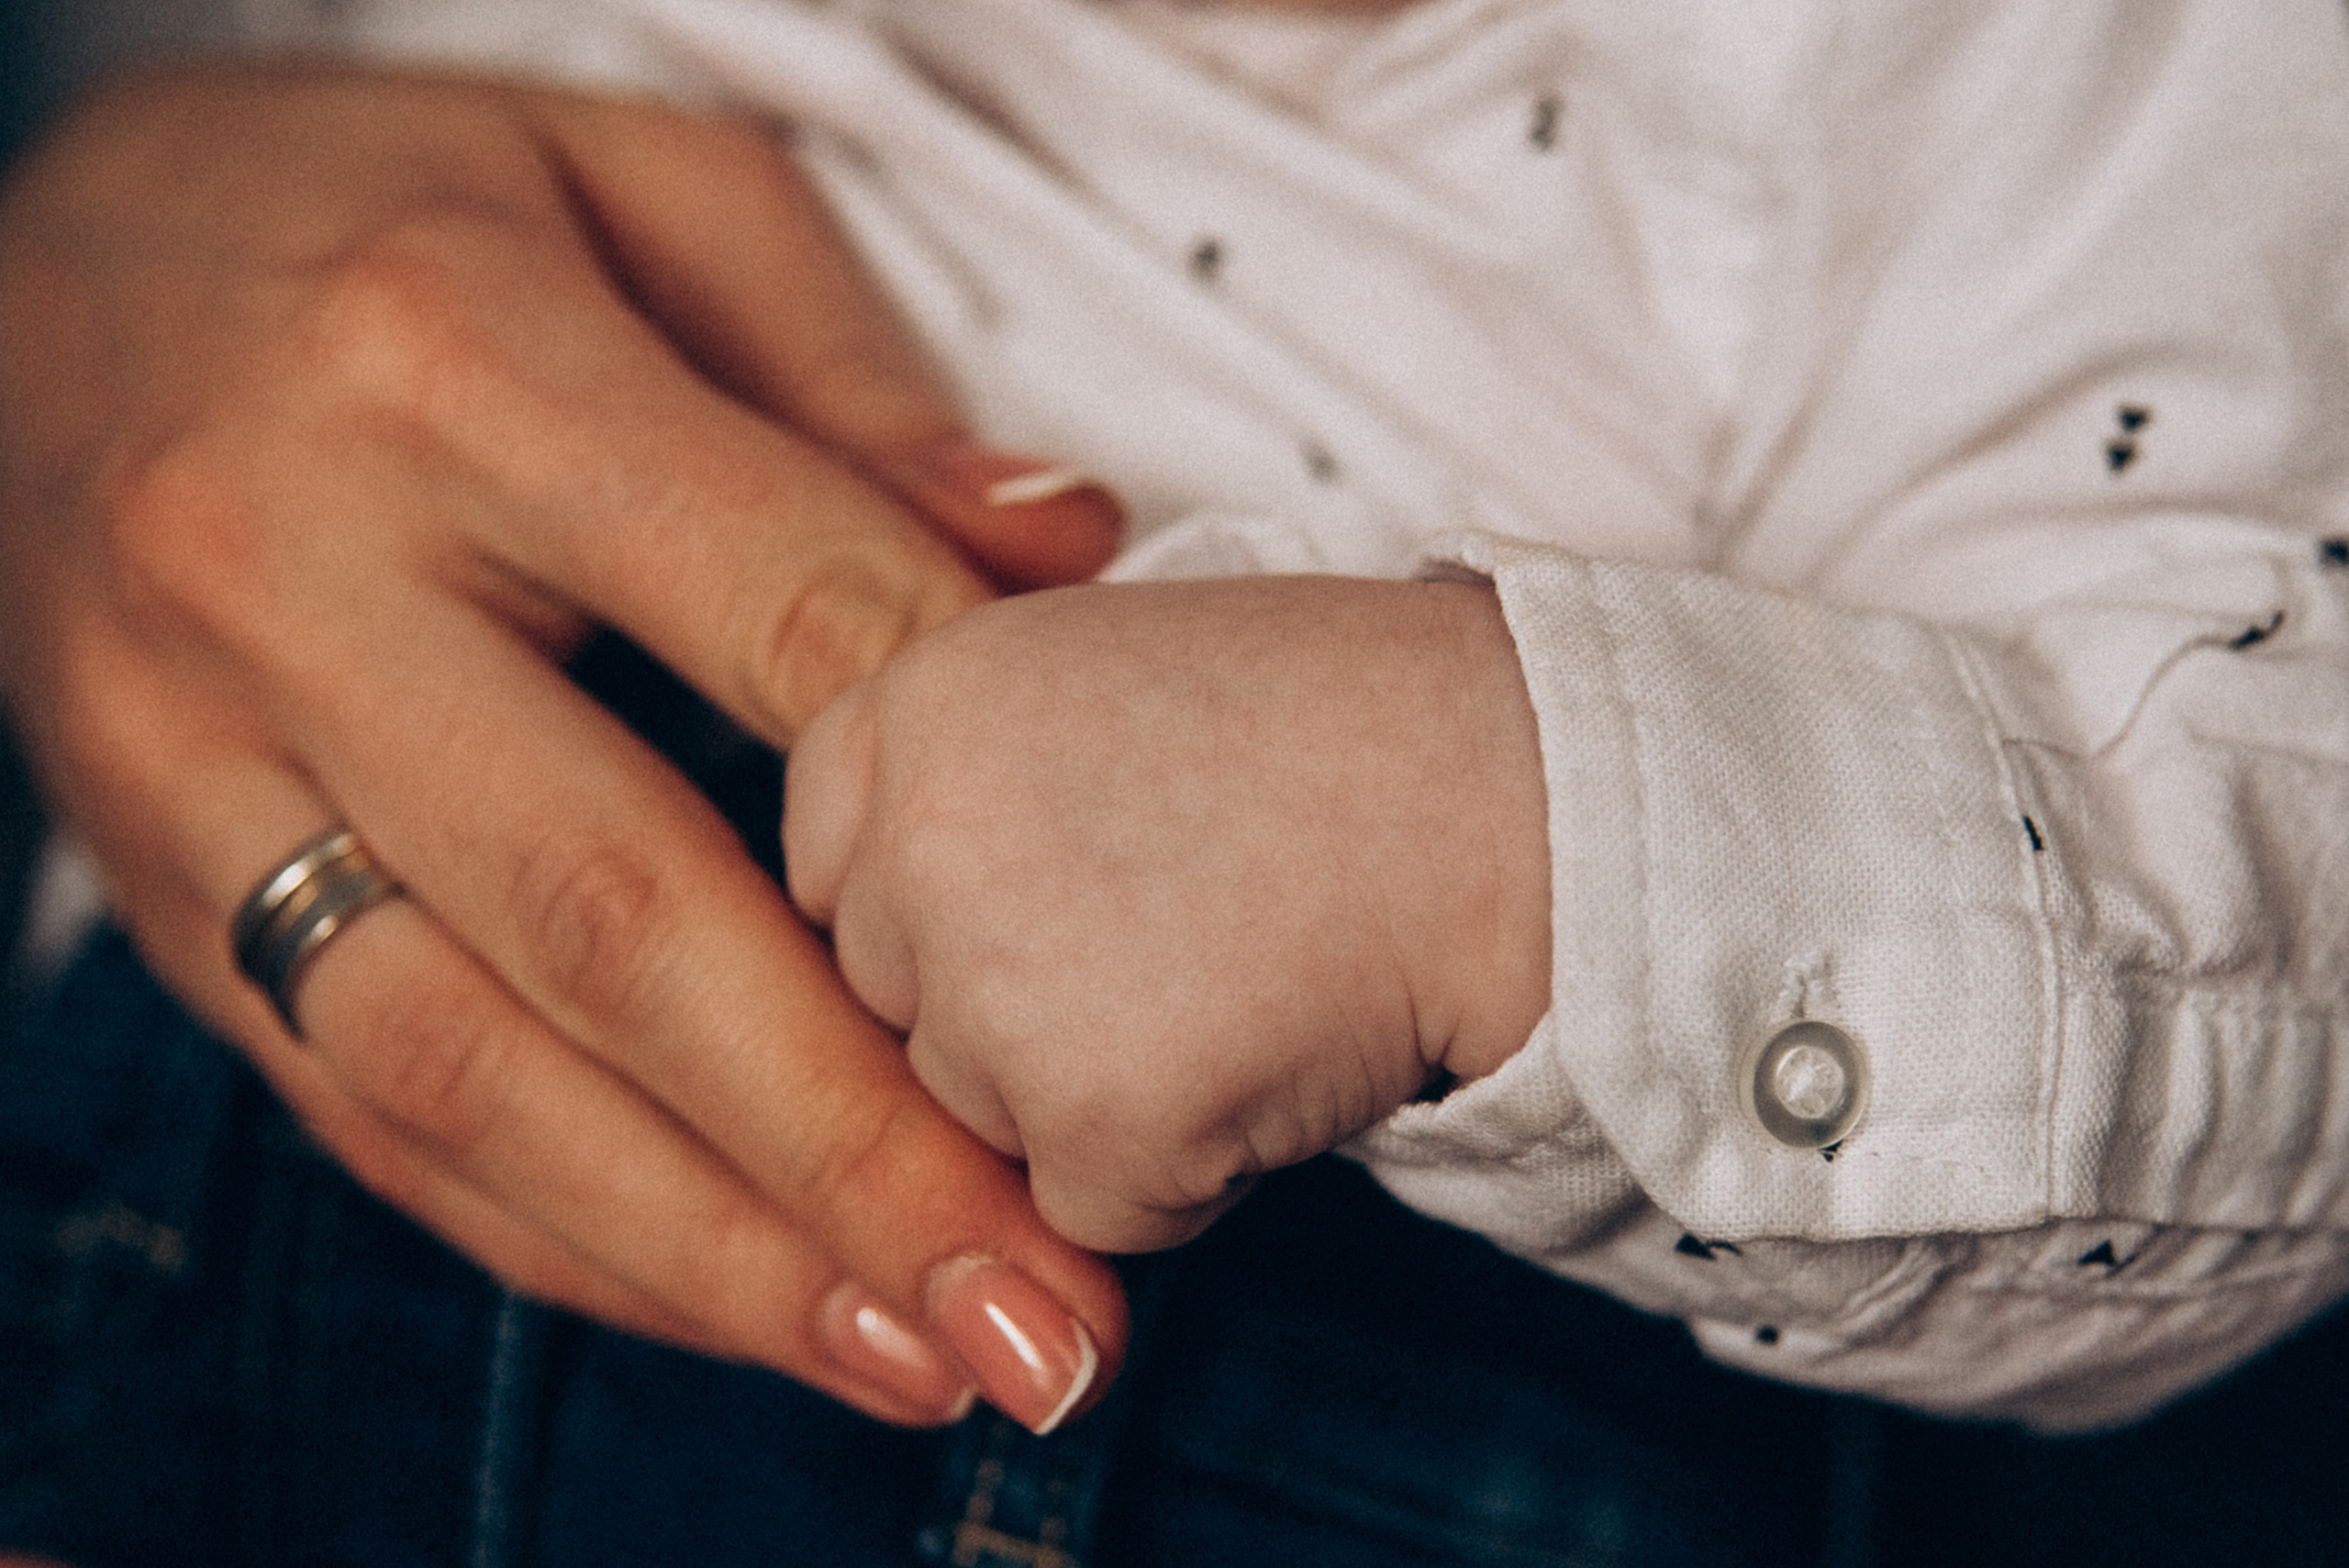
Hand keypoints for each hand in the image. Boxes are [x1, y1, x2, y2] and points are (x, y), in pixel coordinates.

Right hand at [0, 65, 1124, 1432]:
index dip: (976, 808)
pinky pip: (371, 1110)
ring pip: (474, 1066)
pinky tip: (748, 1309)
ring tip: (934, 1356)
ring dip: (723, 1250)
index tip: (1137, 964)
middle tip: (1055, 1297)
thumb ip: (845, 377)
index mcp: (454, 367)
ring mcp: (197, 761)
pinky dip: (573, 1237)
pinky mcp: (160, 889)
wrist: (26, 270)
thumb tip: (1058, 553)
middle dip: (858, 1141)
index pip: (781, 609)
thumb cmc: (387, 212)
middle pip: (618, 912)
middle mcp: (293, 581)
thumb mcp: (632, 179)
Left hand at [784, 576, 1553, 1251]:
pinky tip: (1277, 1048)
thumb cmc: (1336, 729)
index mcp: (910, 705)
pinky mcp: (1098, 1121)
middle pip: (898, 1018)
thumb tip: (884, 937)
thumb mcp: (1091, 680)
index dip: (946, 908)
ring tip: (1243, 966)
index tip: (1064, 885)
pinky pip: (1097, 1208)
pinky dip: (1186, 1168)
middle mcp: (916, 840)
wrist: (1523, 788)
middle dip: (1017, 1012)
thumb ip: (956, 786)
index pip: (829, 879)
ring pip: (988, 1128)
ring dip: (1103, 1094)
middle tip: (1185, 920)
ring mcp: (995, 988)